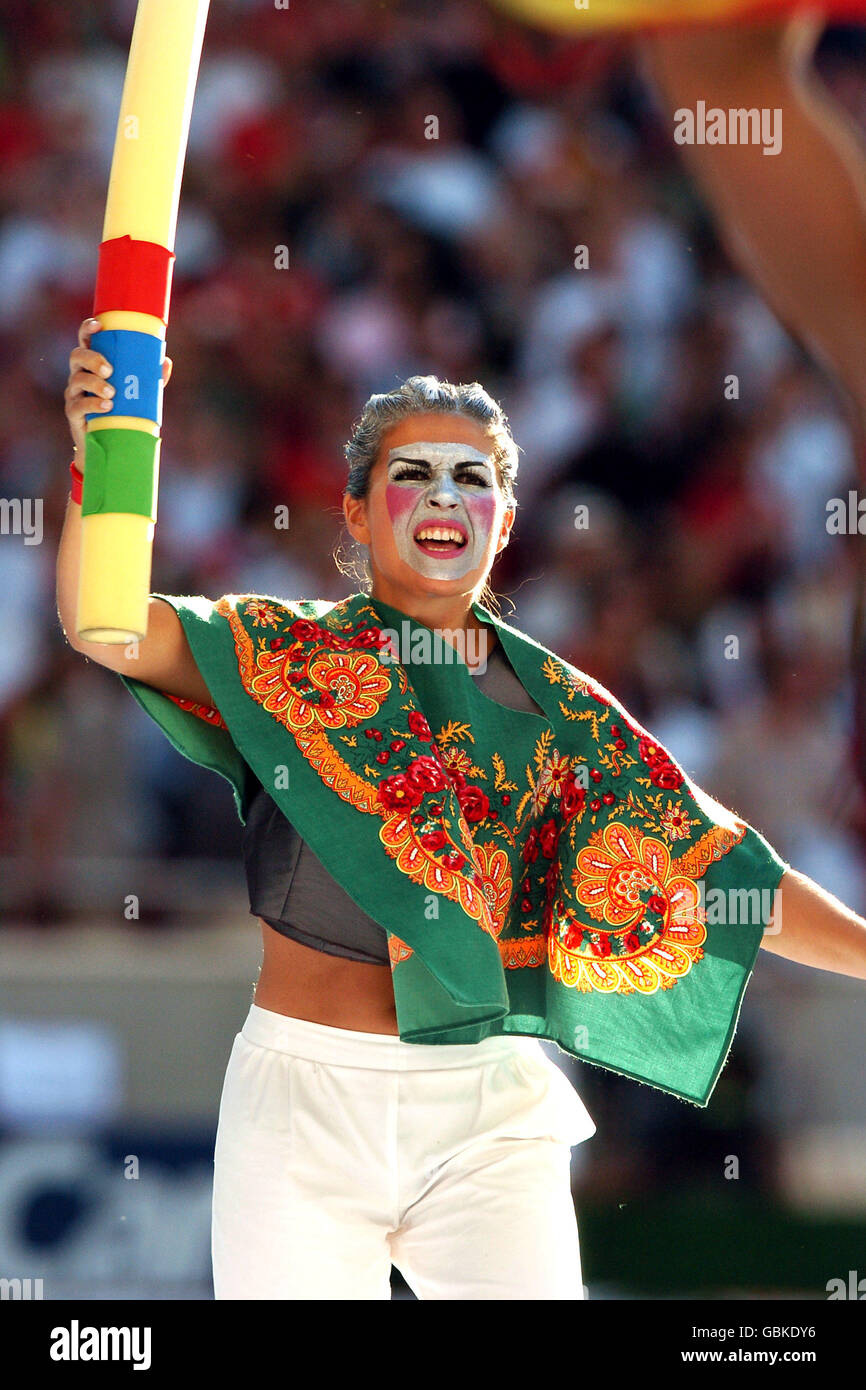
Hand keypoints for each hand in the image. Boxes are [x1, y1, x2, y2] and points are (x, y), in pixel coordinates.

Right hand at [64, 316, 172, 461]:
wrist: (111, 444)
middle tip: (109, 370)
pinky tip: (106, 406)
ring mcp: (74, 394)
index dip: (88, 329)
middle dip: (92, 359)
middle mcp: (80, 375)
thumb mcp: (137, 393)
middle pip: (77, 356)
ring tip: (112, 393)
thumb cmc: (123, 411)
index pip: (85, 341)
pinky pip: (78, 406)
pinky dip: (93, 404)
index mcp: (93, 364)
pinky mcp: (74, 414)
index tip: (98, 326)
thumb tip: (165, 361)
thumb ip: (150, 378)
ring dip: (94, 384)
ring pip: (77, 380)